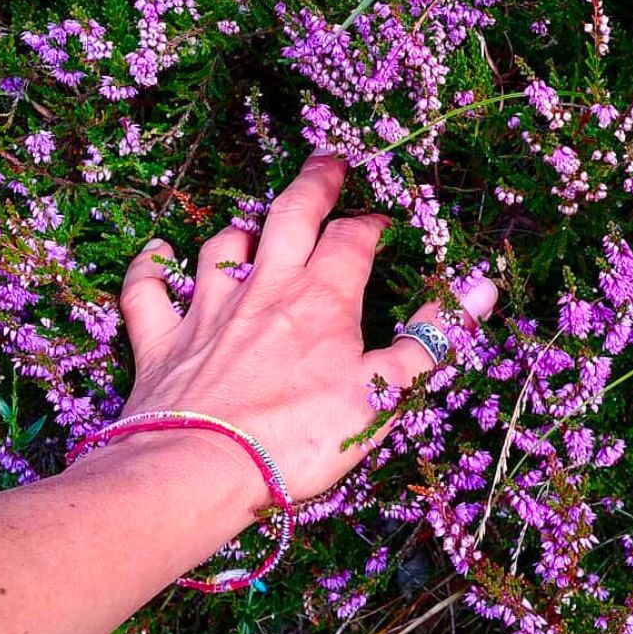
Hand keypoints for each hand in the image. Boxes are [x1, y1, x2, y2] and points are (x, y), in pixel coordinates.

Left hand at [112, 151, 497, 508]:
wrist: (199, 471)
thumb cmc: (299, 438)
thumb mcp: (383, 393)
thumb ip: (431, 339)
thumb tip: (483, 290)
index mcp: (322, 299)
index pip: (352, 240)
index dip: (371, 225)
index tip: (383, 223)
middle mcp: (265, 288)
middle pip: (289, 215)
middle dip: (313, 185)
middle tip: (327, 161)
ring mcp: (208, 310)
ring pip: (221, 247)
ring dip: (239, 231)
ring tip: (250, 224)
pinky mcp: (162, 341)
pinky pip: (149, 291)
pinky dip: (151, 269)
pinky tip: (155, 254)